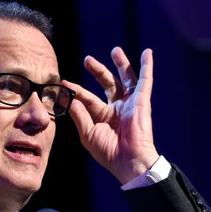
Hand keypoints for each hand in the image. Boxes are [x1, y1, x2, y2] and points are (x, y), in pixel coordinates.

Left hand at [62, 46, 159, 184]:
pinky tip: (147, 53)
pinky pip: (145, 81)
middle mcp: (117, 108)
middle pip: (107, 84)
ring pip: (126, 79)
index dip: (76, 90)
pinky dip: (147, 67)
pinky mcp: (141, 101)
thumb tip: (70, 98)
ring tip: (115, 50)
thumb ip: (79, 115)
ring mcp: (130, 104)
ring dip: (121, 64)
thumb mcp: (88, 133)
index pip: (87, 98)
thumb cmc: (108, 152)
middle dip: (98, 71)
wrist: (127, 160)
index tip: (64, 82)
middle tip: (87, 59)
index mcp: (102, 116)